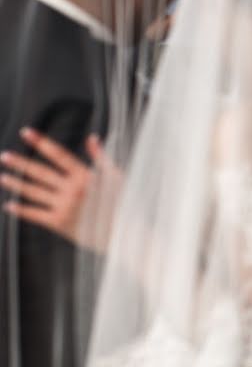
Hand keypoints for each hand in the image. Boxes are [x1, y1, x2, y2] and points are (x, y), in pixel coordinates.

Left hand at [0, 128, 117, 249]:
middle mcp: (71, 190)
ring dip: (16, 184)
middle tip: (4, 155)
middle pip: (41, 173)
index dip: (42, 143)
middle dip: (22, 163)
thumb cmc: (124, 203)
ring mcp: (63, 207)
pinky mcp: (59, 224)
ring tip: (2, 176)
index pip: (59, 155)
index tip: (27, 132)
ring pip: (34, 193)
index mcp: (85, 176)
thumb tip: (92, 137)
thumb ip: (101, 158)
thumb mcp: (116, 177)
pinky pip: (36, 215)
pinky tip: (9, 205)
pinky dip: (22, 210)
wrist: (125, 234)